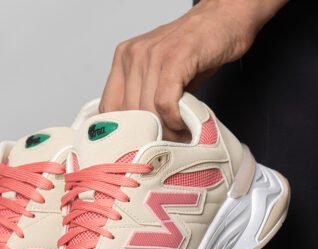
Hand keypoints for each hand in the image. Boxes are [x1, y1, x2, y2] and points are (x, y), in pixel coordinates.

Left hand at [100, 0, 286, 139]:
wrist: (224, 18)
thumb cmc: (193, 51)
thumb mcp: (160, 76)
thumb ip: (145, 100)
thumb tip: (141, 136)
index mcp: (123, 60)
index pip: (108, 107)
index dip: (123, 131)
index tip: (138, 144)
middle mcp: (132, 55)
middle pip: (128, 112)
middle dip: (146, 135)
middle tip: (163, 146)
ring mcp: (151, 55)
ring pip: (145, 110)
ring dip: (163, 131)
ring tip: (177, 137)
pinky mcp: (173, 59)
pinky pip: (164, 102)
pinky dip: (174, 120)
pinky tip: (183, 124)